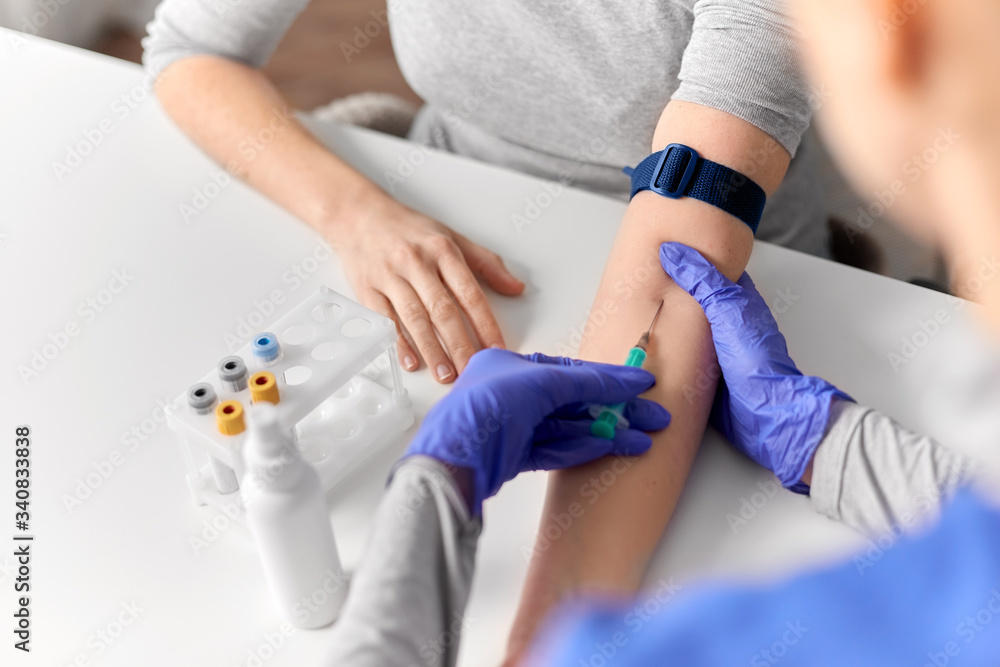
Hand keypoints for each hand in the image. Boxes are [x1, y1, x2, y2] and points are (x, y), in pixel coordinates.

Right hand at [333, 196, 524, 382]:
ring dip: (432, 350)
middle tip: (471, 370)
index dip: (485, 324)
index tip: (496, 348)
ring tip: (446, 374)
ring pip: (415, 318)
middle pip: (443, 310)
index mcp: (443, 251)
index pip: (470, 293)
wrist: (358, 215)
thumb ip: (486, 263)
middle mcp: (417, 263)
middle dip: (460, 345)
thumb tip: (516, 287)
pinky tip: (412, 361)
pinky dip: (399, 343)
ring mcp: (390, 276)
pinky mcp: (367, 289)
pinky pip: (386, 320)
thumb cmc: (408, 229)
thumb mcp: (452, 237)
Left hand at [403, 349, 671, 514]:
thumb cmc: (481, 412)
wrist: (450, 463)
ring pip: (568, 427)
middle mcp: (508, 393)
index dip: (607, 377)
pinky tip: (610, 447)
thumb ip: (582, 381)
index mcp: (508, 366)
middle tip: (652, 419)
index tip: (641, 384)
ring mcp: (511, 426)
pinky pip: (555, 448)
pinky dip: (582, 447)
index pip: (568, 369)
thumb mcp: (537, 383)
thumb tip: (620, 380)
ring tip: (641, 440)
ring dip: (605, 432)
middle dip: (614, 409)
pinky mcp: (511, 456)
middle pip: (572, 400)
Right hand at [658, 242, 851, 490]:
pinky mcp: (707, 378)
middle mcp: (729, 326)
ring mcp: (718, 353)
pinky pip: (683, 361)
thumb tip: (673, 251)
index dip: (692, 260)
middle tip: (642, 281)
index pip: (714, 272)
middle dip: (672, 295)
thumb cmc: (756, 361)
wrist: (766, 414)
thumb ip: (701, 279)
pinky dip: (668, 356)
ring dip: (668, 328)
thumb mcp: (726, 308)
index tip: (666, 250)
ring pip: (688, 333)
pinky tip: (648, 352)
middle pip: (697, 303)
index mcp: (739, 303)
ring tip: (636, 313)